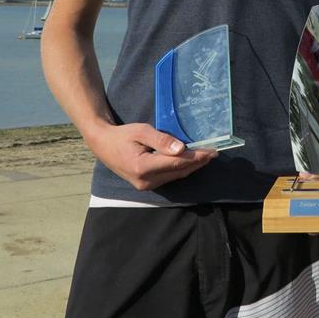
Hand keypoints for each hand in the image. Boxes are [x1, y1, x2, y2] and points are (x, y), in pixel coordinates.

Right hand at [87, 122, 216, 190]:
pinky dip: (182, 169)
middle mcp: (145, 181)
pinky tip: (192, 161)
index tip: (212, 151)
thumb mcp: (142, 131)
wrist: (104, 145)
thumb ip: (162, 140)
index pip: (177, 162)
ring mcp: (146, 185)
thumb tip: (182, 149)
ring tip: (207, 156)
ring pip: (176, 176)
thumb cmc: (123, 135)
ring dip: (192, 166)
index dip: (196, 157)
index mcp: (143, 167)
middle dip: (198, 162)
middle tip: (214, 152)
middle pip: (179, 171)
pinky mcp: (147, 185)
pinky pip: (169, 177)